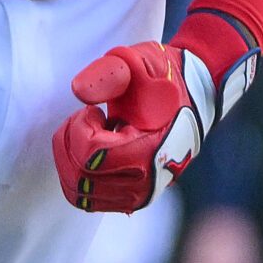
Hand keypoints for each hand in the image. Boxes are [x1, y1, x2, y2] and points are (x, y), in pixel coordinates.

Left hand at [54, 37, 254, 212]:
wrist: (192, 96)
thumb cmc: (161, 77)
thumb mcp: (137, 63)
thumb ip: (108, 73)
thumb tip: (78, 91)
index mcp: (150, 153)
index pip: (90, 156)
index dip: (80, 128)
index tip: (96, 111)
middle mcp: (146, 184)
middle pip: (78, 177)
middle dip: (71, 141)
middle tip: (88, 118)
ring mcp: (138, 195)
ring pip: (77, 192)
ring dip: (72, 157)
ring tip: (91, 133)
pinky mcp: (130, 200)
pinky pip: (86, 199)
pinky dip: (78, 173)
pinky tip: (93, 149)